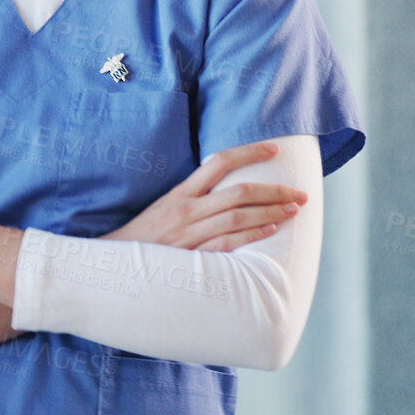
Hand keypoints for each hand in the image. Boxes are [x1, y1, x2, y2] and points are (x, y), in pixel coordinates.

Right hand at [101, 139, 307, 250]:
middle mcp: (186, 210)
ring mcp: (189, 234)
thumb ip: (193, 197)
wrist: (114, 265)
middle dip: (274, 190)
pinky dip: (251, 235)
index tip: (275, 149)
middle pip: (238, 192)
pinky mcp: (192, 257)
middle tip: (299, 192)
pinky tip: (271, 229)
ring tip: (294, 209)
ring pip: (238, 216)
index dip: (250, 152)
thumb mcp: (164, 208)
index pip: (219, 162)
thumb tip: (226, 188)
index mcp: (180, 194)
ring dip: (271, 211)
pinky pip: (228, 243)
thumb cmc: (143, 238)